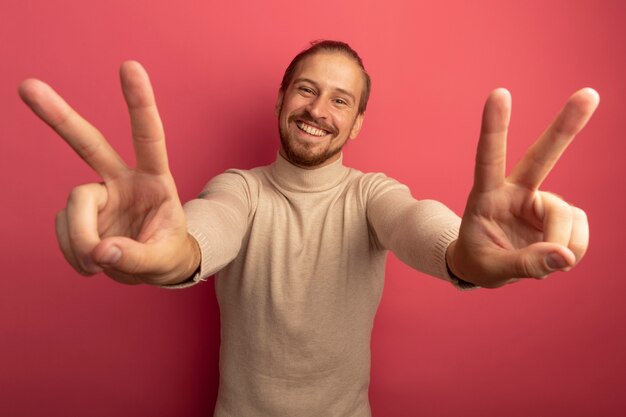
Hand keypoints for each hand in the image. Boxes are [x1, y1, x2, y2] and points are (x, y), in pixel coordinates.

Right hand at [19, 62, 199, 284]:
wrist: (156, 268)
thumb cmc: (168, 254)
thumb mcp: (165, 260)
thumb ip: (136, 257)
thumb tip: (100, 252)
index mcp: (154, 180)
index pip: (148, 137)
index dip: (139, 103)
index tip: (129, 66)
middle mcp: (122, 180)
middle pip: (88, 144)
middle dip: (59, 117)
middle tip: (28, 87)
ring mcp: (99, 195)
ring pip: (74, 206)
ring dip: (80, 238)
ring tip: (98, 263)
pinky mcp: (80, 214)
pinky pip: (63, 230)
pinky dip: (73, 252)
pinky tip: (91, 262)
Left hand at [447, 88, 599, 287]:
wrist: (486, 265)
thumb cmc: (479, 261)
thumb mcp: (491, 270)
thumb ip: (524, 264)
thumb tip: (564, 256)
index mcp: (486, 195)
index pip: (488, 158)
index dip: (494, 127)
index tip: (499, 93)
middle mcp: (515, 190)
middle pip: (542, 156)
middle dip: (565, 127)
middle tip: (590, 94)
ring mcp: (540, 200)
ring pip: (565, 215)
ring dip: (561, 244)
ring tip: (546, 262)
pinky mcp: (559, 213)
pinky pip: (579, 230)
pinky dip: (573, 249)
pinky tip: (558, 256)